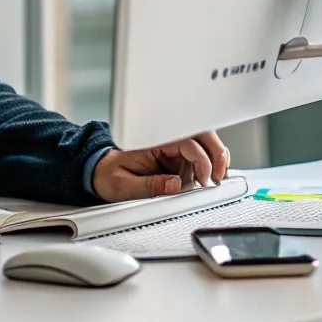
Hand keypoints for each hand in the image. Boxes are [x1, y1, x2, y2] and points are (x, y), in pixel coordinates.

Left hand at [92, 132, 229, 202]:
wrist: (100, 173)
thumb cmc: (109, 175)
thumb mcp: (123, 184)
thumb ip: (149, 185)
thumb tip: (175, 185)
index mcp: (152, 141)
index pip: (186, 142)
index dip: (201, 159)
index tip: (205, 179)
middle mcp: (166, 142)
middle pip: (201, 136)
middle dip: (217, 153)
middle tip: (221, 176)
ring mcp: (173, 152)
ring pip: (204, 147)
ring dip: (216, 159)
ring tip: (220, 178)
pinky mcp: (177, 162)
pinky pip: (199, 160)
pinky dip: (211, 166)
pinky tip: (214, 177)